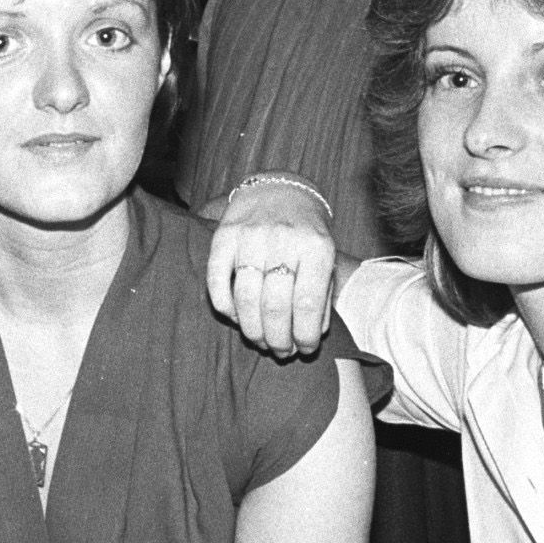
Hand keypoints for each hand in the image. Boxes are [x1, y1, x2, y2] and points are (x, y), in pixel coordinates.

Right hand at [202, 179, 340, 357]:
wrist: (280, 190)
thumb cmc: (306, 233)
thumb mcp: (326, 258)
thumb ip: (322, 296)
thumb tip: (310, 336)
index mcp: (316, 246)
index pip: (308, 304)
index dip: (305, 336)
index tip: (305, 350)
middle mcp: (283, 239)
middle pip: (276, 306)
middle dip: (278, 340)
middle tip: (280, 352)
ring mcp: (250, 237)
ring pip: (246, 299)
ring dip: (252, 330)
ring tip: (260, 341)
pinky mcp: (223, 236)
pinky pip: (217, 283)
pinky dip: (225, 308)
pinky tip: (237, 318)